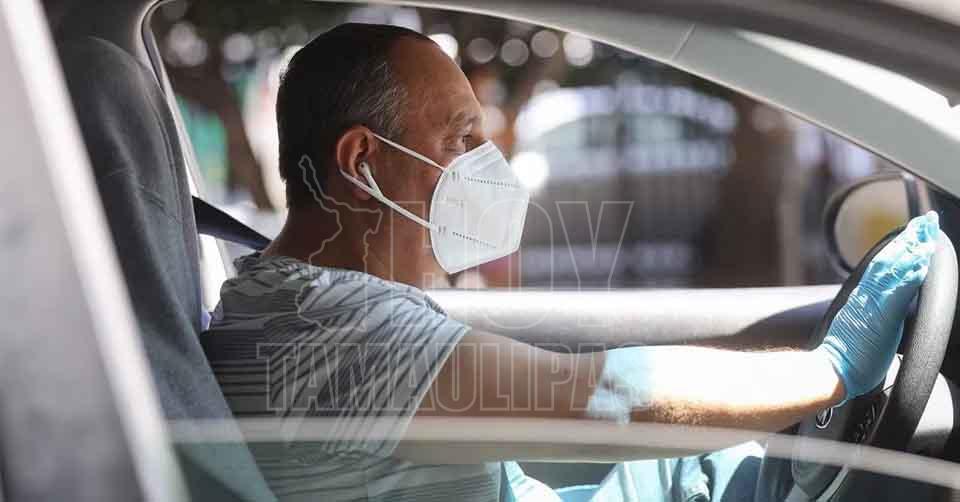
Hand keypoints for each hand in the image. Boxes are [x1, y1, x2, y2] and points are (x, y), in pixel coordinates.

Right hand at [815, 211, 938, 402]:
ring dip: (912, 249)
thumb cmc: (845, 358)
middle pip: (890, 259)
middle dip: (910, 239)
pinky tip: (922, 262)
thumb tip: (883, 313)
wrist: (829, 371)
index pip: (885, 266)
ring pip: (894, 268)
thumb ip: (872, 316)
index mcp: (863, 299)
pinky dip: (910, 274)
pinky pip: (899, 291)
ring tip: (928, 232)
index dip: (901, 248)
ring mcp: (873, 304)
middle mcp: (866, 296)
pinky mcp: (881, 317)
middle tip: (927, 220)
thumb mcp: (860, 330)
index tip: (916, 232)